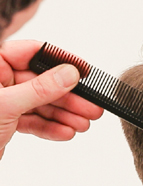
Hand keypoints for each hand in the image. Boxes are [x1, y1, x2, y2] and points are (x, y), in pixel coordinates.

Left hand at [0, 40, 102, 158]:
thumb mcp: (5, 105)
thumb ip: (39, 89)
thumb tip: (68, 74)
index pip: (31, 53)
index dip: (60, 61)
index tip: (83, 71)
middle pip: (43, 83)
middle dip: (69, 98)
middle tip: (91, 106)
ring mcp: (5, 101)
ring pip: (42, 104)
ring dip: (65, 116)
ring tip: (83, 124)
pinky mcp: (8, 121)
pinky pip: (34, 121)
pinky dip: (50, 128)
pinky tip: (66, 132)